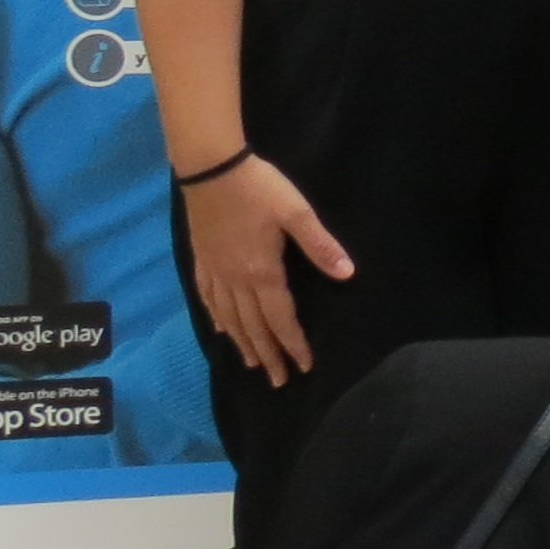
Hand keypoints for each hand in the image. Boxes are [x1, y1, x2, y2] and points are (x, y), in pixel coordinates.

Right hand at [179, 156, 353, 387]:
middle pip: (254, 326)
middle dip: (269, 354)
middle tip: (280, 381)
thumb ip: (320, 246)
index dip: (293, 344)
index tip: (303, 367)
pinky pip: (208, 299)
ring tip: (253, 364)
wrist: (210, 168)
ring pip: (230, 318)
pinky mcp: (202, 260)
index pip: (281, 318)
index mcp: (262, 272)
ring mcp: (216, 271)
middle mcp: (236, 280)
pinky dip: (216, 319)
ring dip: (243, 343)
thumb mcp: (297, 213)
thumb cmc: (258, 188)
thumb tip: (347, 274)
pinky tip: (220, 330)